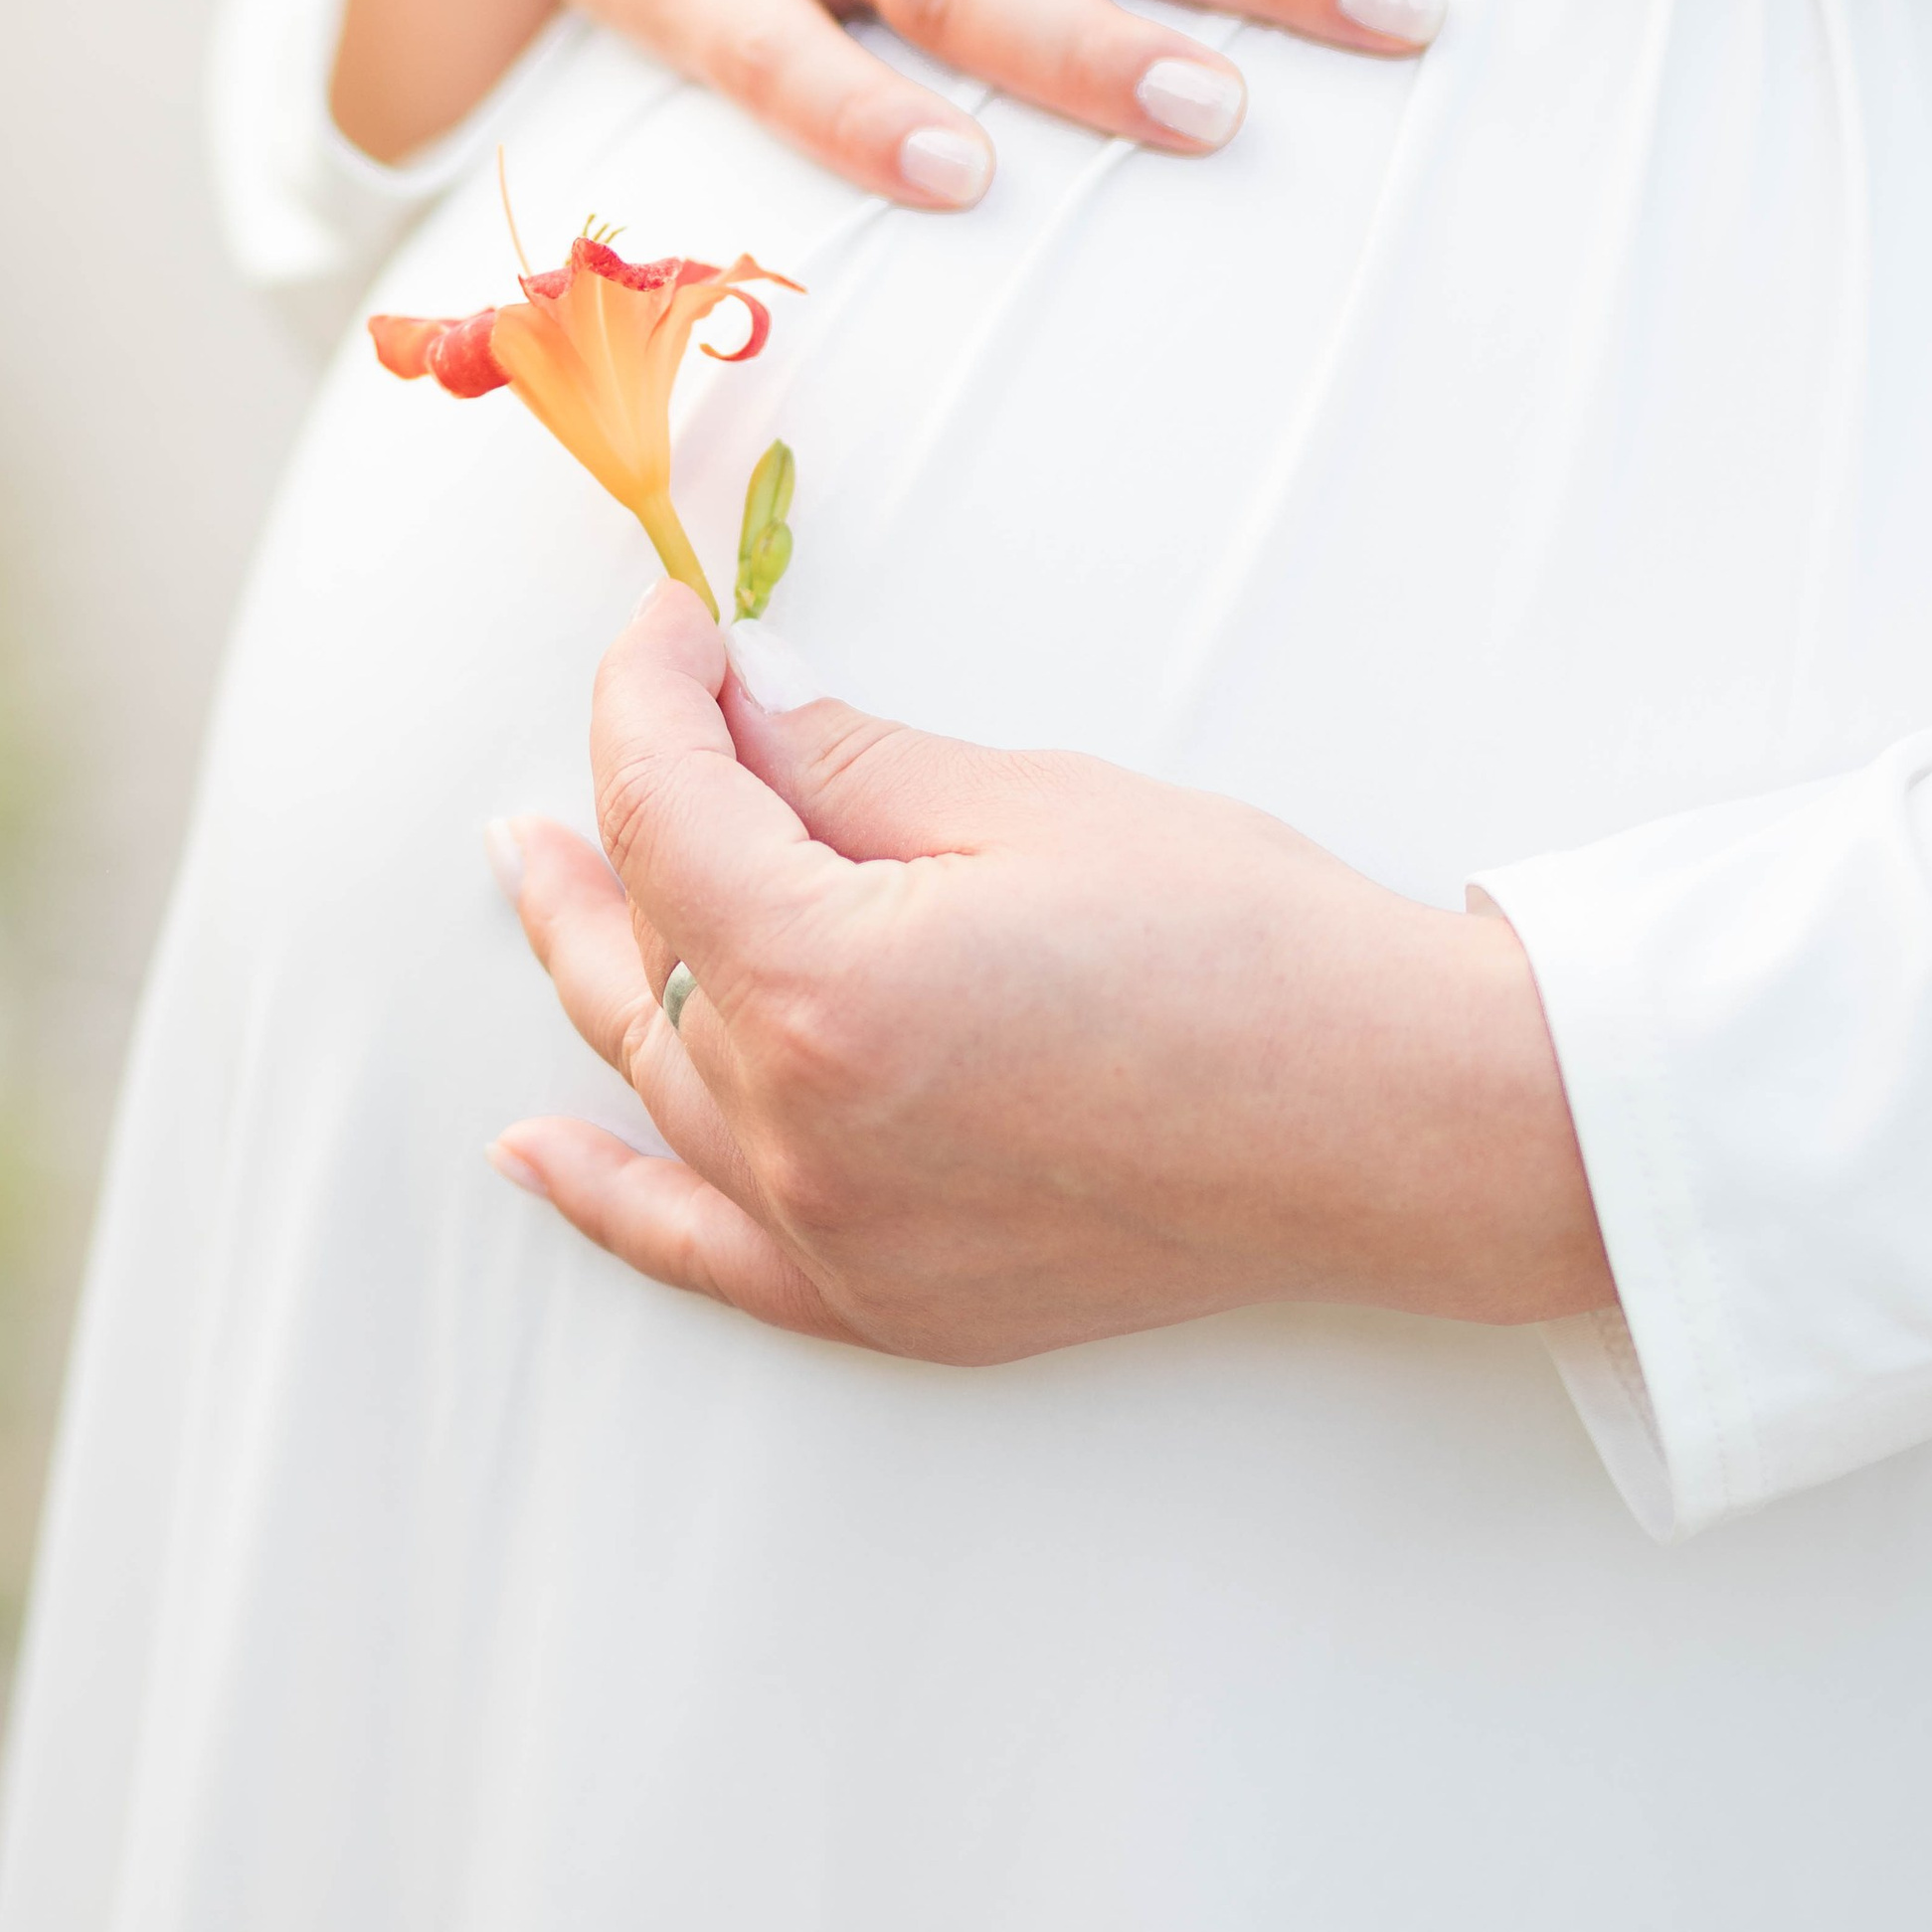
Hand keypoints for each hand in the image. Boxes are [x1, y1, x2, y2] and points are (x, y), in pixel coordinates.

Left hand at [486, 588, 1607, 1361]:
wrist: (1395, 1124)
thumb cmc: (1248, 953)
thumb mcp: (1030, 803)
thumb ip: (844, 764)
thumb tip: (736, 711)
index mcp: (826, 986)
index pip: (669, 811)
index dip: (651, 699)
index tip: (678, 634)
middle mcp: (802, 1129)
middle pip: (642, 948)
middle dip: (609, 819)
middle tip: (612, 730)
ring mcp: (835, 1231)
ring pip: (657, 1077)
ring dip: (599, 964)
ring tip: (552, 879)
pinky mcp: (887, 1297)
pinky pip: (699, 1248)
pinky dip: (610, 1193)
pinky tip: (537, 1151)